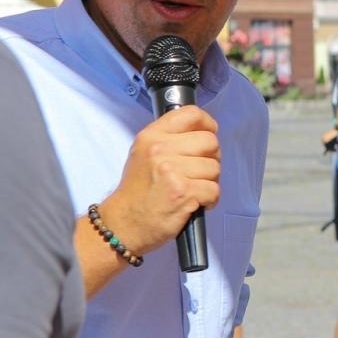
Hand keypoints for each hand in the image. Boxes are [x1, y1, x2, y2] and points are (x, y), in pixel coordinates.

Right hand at [103, 107, 220, 254]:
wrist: (122, 223)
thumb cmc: (137, 192)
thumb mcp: (144, 154)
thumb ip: (170, 139)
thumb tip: (203, 131)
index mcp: (151, 136)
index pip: (191, 114)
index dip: (207, 123)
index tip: (209, 133)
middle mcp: (160, 149)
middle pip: (210, 141)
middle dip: (210, 158)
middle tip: (197, 171)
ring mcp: (171, 170)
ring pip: (215, 167)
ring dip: (209, 182)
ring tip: (191, 189)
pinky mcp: (183, 192)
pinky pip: (214, 189)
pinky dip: (209, 200)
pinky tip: (193, 202)